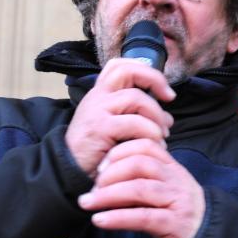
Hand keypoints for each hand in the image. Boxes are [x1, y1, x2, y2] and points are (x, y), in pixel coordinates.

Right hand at [64, 58, 175, 176]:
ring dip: (157, 116)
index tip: (163, 90)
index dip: (145, 69)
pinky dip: (150, 132)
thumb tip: (168, 118)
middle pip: (127, 71)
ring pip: (136, 98)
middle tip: (170, 99)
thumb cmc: (96, 151)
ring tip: (162, 134)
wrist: (68, 171)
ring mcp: (97, 110)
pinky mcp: (100, 128)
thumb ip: (137, 117)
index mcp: (100, 94)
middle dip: (155, 80)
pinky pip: (134, 123)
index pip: (119, 65)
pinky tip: (155, 144)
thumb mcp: (115, 127)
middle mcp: (97, 97)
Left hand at [77, 139, 205, 237]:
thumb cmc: (179, 211)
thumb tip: (105, 175)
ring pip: (139, 189)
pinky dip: (117, 218)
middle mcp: (175, 180)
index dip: (120, 152)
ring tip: (87, 203)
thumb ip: (143, 178)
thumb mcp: (165, 187)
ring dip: (107, 195)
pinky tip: (100, 221)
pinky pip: (142, 217)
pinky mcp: (174, 224)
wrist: (208, 236)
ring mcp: (176, 201)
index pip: (146, 146)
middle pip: (140, 164)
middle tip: (92, 187)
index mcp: (172, 167)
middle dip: (110, 173)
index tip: (101, 167)